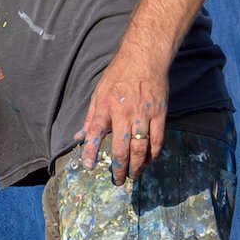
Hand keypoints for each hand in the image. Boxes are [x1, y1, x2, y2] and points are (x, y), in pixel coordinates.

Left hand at [75, 50, 168, 183]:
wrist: (144, 59)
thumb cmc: (118, 75)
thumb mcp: (98, 93)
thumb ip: (90, 118)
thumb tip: (79, 137)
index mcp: (105, 106)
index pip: (95, 133)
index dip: (89, 151)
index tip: (88, 166)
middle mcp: (123, 113)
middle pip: (121, 147)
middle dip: (119, 168)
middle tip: (118, 181)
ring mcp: (143, 114)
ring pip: (140, 148)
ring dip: (137, 166)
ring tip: (133, 176)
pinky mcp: (159, 114)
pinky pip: (158, 140)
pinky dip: (154, 154)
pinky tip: (149, 161)